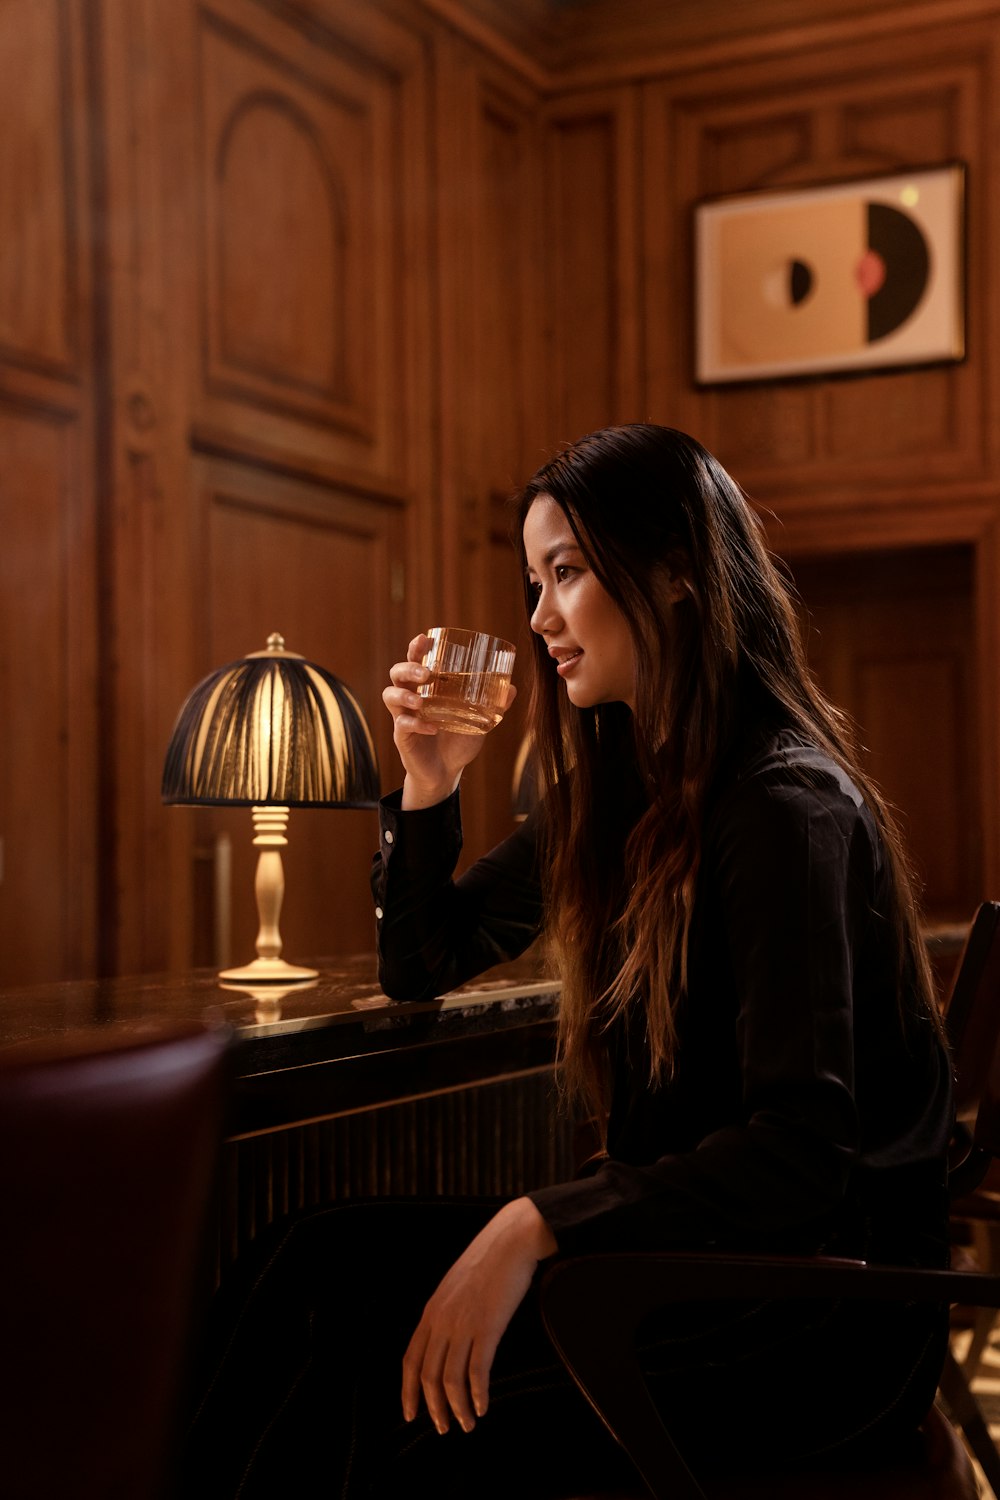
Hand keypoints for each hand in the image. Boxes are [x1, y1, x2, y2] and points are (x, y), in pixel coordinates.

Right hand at [382, 633, 515, 809]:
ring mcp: (403, 716)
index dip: (416, 648)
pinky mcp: (402, 735)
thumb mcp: (479, 722)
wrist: (446, 772)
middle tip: (426, 673)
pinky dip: (416, 724)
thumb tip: (512, 688)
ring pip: (391, 695)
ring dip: (404, 694)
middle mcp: (411, 698)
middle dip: (408, 668)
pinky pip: (402, 724)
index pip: (415, 660)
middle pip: (397, 673)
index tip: (424, 639)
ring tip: (420, 700)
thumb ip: (494, 706)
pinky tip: (432, 728)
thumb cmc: (458, 741)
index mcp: (427, 688)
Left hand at [401, 1197, 556, 1433]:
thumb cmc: (488, 1263)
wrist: (511, 1241)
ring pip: (450, 1380)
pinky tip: (483, 1407)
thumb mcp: (455, 1287)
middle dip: (433, 1408)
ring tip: (466, 1424)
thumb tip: (445, 1343)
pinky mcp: (487, 1327)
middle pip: (428, 1375)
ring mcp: (463, 1324)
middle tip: (443, 1428)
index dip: (408, 1391)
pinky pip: (477, 1372)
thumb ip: (446, 1313)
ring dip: (457, 1409)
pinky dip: (478, 1395)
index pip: (410, 1360)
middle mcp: (441, 1320)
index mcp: (431, 1311)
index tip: (410, 1415)